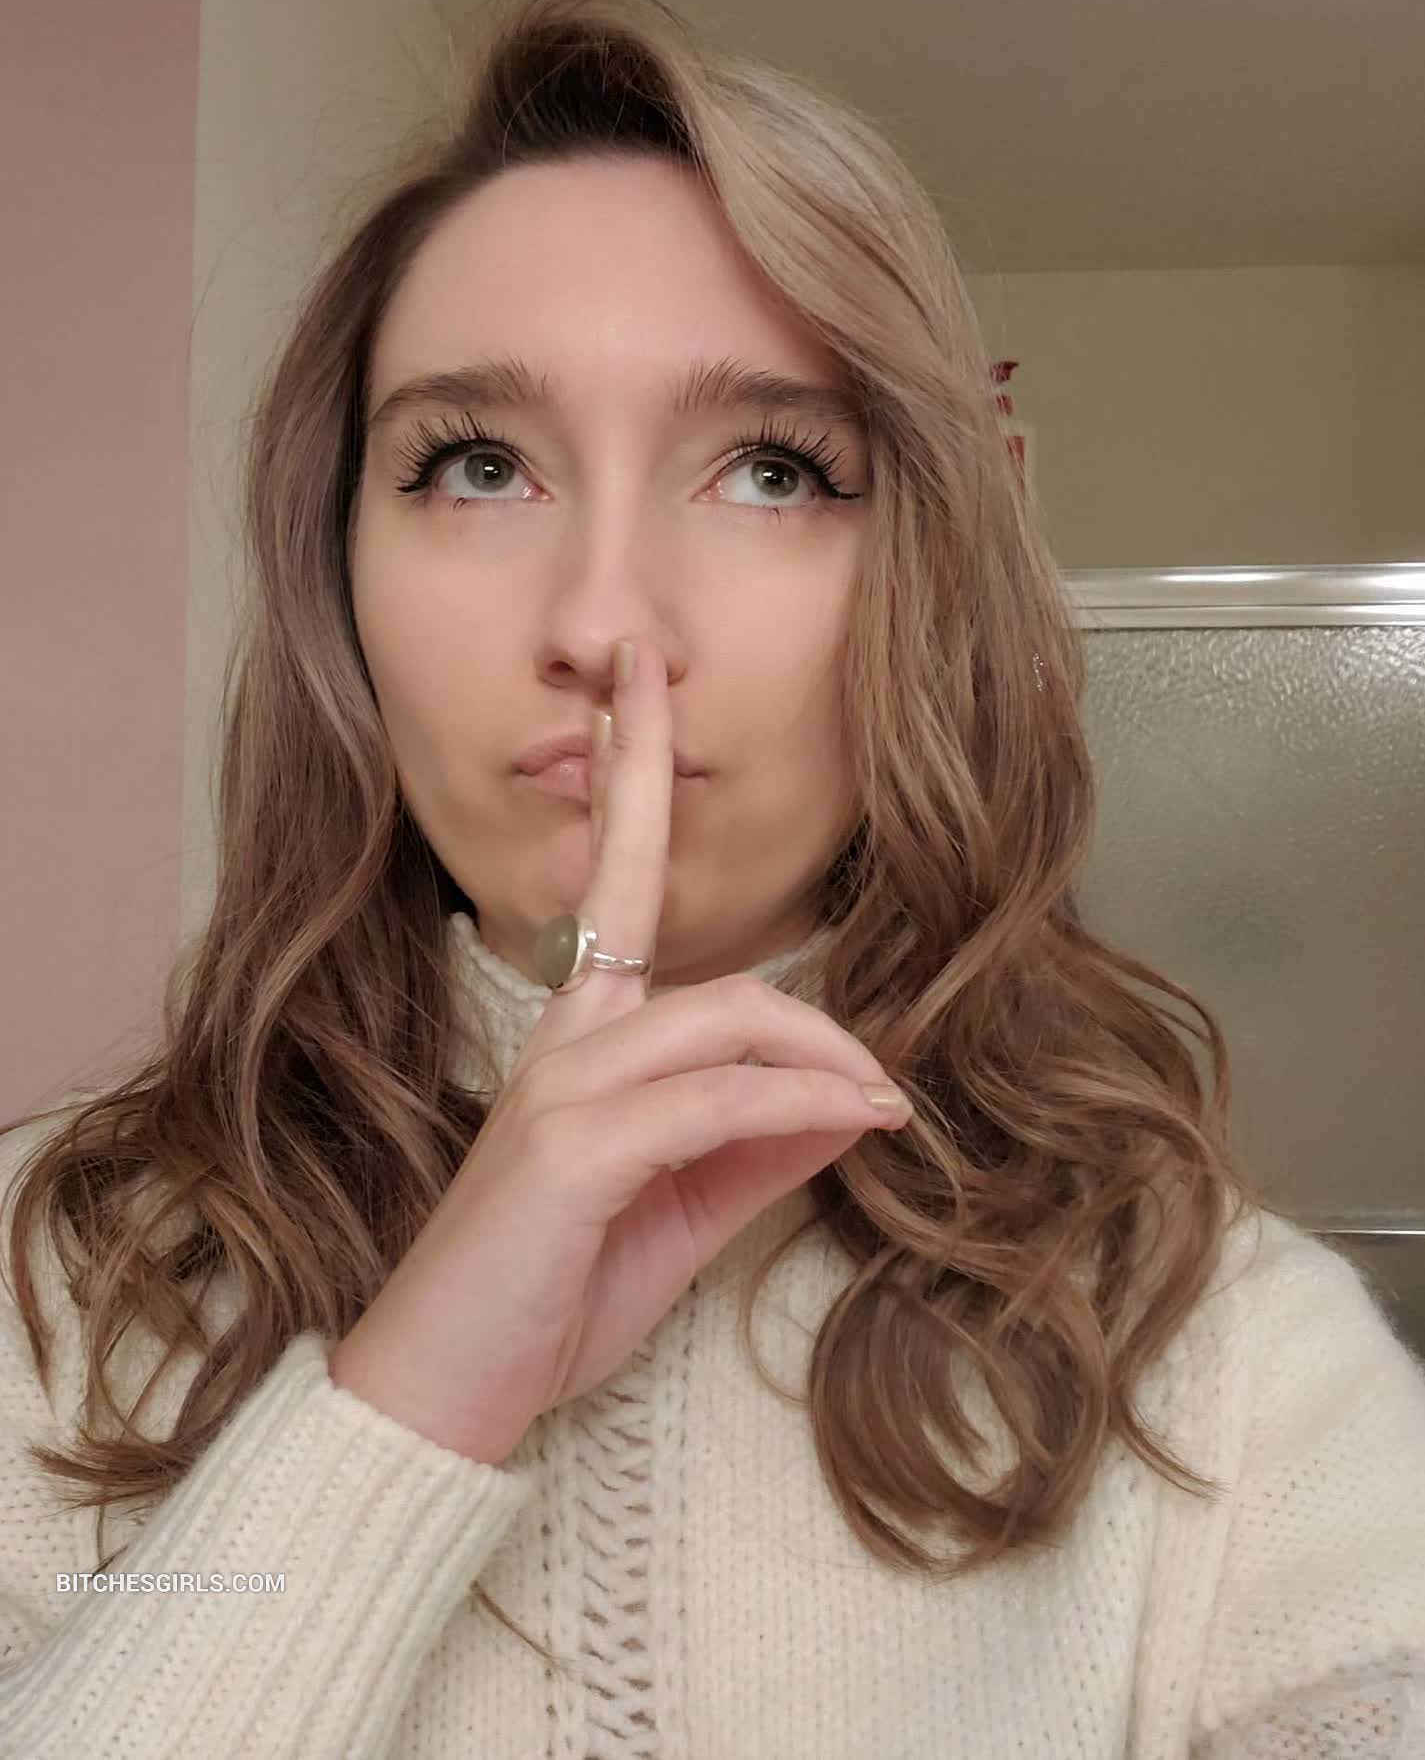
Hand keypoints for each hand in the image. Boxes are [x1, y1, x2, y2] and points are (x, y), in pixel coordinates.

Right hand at [328, 636, 911, 1462]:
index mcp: (579, 1038)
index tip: (636, 678)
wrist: (448, 1390)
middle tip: (853, 1021)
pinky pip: (713, 1100)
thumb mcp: (677, 1210)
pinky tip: (852, 1125)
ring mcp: (561, 1088)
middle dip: (765, 940)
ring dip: (825, 1057)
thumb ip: (753, 1145)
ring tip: (883, 1103)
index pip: (611, 882)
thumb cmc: (549, 1292)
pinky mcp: (572, 1149)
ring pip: (724, 1019)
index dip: (628, 769)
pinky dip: (797, 1107)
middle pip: (688, 941)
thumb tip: (847, 1102)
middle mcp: (563, 1039)